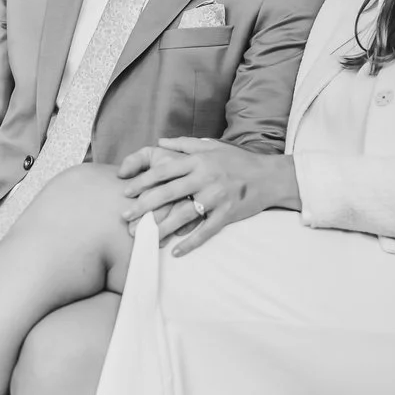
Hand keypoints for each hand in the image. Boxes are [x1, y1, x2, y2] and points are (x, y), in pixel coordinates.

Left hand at [115, 137, 298, 255]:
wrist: (270, 176)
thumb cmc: (238, 160)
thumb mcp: (212, 146)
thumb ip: (185, 144)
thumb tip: (160, 142)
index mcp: (198, 161)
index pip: (164, 171)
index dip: (143, 181)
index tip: (126, 191)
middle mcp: (205, 178)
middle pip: (168, 193)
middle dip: (144, 206)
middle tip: (125, 217)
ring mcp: (217, 197)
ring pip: (183, 215)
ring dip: (162, 228)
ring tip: (144, 239)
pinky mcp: (228, 214)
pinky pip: (206, 231)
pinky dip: (190, 243)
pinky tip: (175, 252)